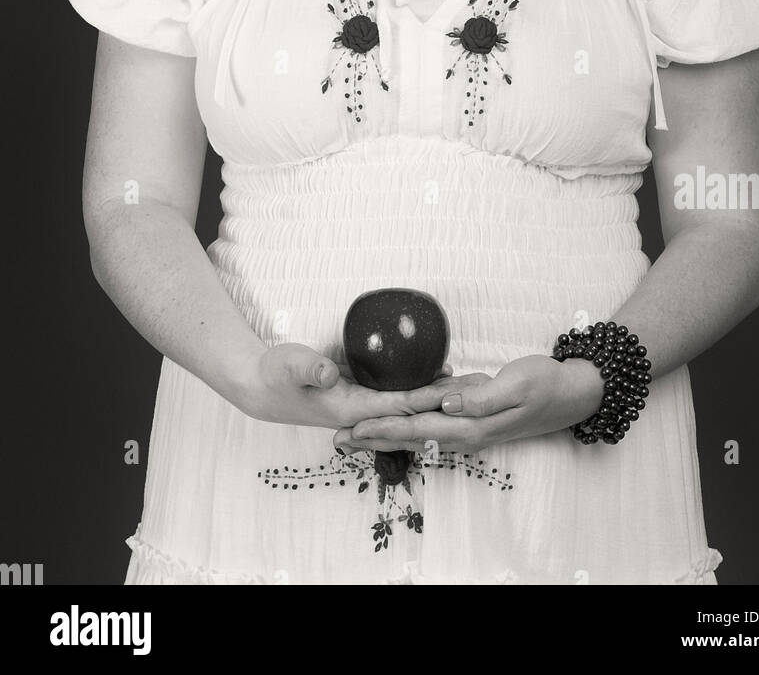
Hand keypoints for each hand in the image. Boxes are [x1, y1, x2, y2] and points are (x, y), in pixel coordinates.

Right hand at [233, 341, 458, 427]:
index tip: (458, 390)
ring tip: (468, 388)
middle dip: (444, 403)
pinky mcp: (358, 397)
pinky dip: (418, 392)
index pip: (400, 405)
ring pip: (406, 407)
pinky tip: (434, 381)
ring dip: (435, 399)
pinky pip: (395, 399)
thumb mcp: (290, 365)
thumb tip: (330, 375)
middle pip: (412, 411)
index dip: (430, 397)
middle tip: (479, 388)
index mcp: (351, 408)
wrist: (259, 388)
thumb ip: (310, 368)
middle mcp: (361, 413)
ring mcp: (360, 407)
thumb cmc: (276, 375)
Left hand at [333, 355, 604, 455]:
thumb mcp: (516, 384)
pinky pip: (434, 423)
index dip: (382, 428)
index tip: (353, 430)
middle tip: (338, 440)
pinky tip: (397, 420)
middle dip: (373, 439)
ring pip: (418, 433)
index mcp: (471, 425)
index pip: (417, 427)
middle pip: (410, 436)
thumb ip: (480, 397)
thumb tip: (445, 404)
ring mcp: (469, 428)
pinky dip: (409, 424)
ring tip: (356, 435)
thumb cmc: (545, 384)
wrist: (572, 393)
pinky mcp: (474, 418)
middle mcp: (465, 432)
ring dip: (386, 434)